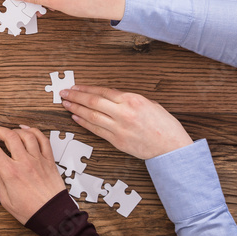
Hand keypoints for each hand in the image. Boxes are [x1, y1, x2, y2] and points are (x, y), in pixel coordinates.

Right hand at [0, 121, 65, 224]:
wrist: (53, 216)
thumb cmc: (30, 211)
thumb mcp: (6, 199)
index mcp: (11, 173)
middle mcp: (24, 163)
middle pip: (9, 135)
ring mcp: (38, 160)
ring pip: (26, 134)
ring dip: (14, 130)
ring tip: (8, 133)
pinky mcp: (49, 161)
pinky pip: (43, 140)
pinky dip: (33, 131)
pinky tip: (26, 130)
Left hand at [59, 85, 192, 159]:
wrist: (172, 148)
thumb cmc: (164, 125)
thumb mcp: (149, 103)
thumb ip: (128, 99)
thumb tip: (111, 95)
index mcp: (133, 100)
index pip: (102, 91)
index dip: (86, 88)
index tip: (75, 87)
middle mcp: (124, 113)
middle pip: (93, 102)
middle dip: (76, 97)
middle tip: (63, 93)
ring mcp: (119, 128)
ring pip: (91, 116)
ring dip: (76, 109)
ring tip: (65, 104)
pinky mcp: (117, 141)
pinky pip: (96, 130)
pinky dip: (84, 123)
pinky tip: (76, 117)